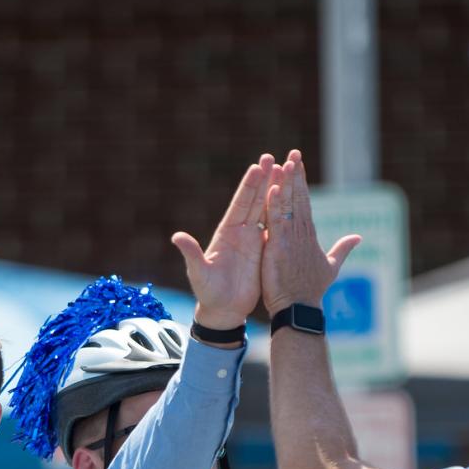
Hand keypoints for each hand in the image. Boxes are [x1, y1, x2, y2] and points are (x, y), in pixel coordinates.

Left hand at [171, 154, 274, 330]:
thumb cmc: (208, 292)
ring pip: (266, 211)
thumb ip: (191, 254)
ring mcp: (253, 240)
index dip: (248, 187)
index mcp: (227, 233)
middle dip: (263, 180)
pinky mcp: (264, 251)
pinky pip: (276, 229)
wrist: (222, 310)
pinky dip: (283, 214)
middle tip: (273, 158)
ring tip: (284, 171)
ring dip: (275, 191)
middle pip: (254, 201)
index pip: (240, 205)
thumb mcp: (198, 272)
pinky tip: (292, 200)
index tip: (257, 168)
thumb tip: (177, 237)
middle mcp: (241, 232)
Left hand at [262, 149, 360, 317]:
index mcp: (310, 235)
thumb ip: (342, 249)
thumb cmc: (311, 291)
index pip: (304, 203)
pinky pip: (276, 221)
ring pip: (288, 205)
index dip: (302, 183)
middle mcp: (302, 233)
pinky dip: (275, 204)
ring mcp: (291, 239)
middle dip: (296, 174)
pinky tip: (274, 186)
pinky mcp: (278, 247)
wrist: (300, 310)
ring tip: (285, 161)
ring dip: (286, 182)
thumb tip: (359, 237)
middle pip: (298, 198)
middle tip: (294, 152)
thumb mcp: (330, 267)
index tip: (298, 164)